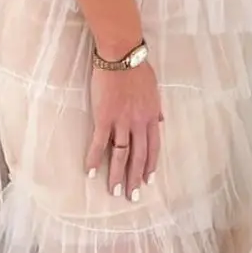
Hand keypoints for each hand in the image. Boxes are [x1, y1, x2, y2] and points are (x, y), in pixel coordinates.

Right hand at [85, 62, 162, 199]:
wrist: (122, 55)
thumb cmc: (138, 69)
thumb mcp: (154, 90)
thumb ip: (156, 108)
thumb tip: (161, 121)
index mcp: (152, 116)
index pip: (154, 147)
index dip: (150, 165)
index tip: (148, 181)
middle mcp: (139, 122)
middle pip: (138, 156)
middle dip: (135, 178)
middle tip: (132, 197)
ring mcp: (121, 121)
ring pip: (121, 154)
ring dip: (118, 175)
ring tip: (115, 191)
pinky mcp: (103, 118)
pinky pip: (99, 143)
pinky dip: (94, 159)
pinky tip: (90, 172)